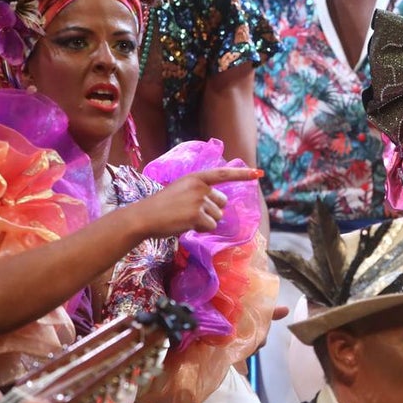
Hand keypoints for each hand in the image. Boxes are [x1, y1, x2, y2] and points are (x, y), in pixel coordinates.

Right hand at [132, 166, 260, 235]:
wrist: (145, 216)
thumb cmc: (162, 206)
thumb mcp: (182, 189)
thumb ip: (200, 191)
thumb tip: (221, 204)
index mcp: (196, 177)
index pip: (224, 174)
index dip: (242, 174)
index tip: (258, 174)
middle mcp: (200, 186)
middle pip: (222, 203)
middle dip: (212, 211)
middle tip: (190, 212)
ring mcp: (199, 200)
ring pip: (217, 217)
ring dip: (205, 221)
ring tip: (185, 218)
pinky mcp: (197, 215)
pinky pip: (210, 226)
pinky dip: (200, 229)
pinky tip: (185, 225)